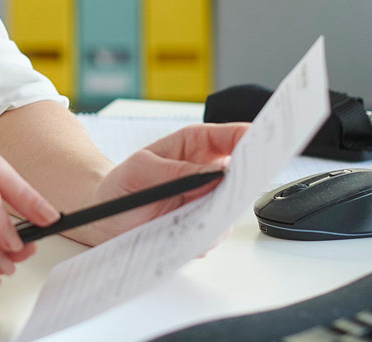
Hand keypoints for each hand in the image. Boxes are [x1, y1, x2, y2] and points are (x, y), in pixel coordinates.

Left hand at [62, 122, 248, 245]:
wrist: (107, 218)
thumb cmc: (121, 185)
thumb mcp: (140, 170)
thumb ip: (176, 171)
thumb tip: (212, 175)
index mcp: (195, 145)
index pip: (233, 136)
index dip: (253, 138)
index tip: (265, 143)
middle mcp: (208, 172)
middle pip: (244, 171)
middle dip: (248, 178)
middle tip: (240, 184)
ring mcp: (210, 200)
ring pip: (233, 206)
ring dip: (220, 212)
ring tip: (194, 216)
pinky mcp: (205, 227)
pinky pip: (216, 232)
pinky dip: (203, 234)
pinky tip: (182, 233)